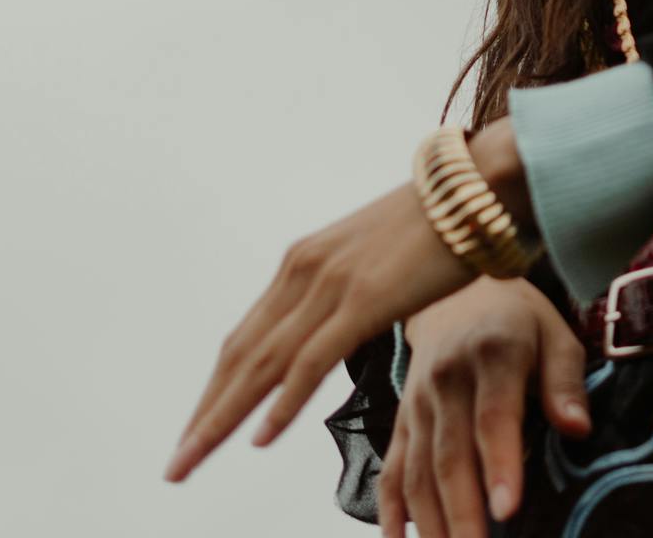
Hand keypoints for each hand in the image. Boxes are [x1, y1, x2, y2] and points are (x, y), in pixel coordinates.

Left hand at [165, 178, 479, 482]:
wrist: (477, 186)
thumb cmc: (439, 224)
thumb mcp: (374, 256)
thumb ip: (347, 288)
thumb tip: (342, 318)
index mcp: (302, 261)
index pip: (245, 339)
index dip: (216, 389)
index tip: (196, 430)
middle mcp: (302, 270)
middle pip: (240, 357)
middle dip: (204, 415)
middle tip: (175, 465)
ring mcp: (330, 285)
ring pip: (261, 365)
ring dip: (222, 419)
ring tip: (191, 462)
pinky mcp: (364, 299)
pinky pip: (311, 362)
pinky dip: (281, 403)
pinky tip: (261, 438)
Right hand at [383, 276, 592, 537]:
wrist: (456, 294)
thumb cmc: (519, 321)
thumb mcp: (555, 335)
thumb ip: (565, 383)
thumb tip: (578, 429)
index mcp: (493, 354)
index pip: (494, 417)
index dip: (499, 465)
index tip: (507, 509)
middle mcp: (446, 380)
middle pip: (451, 455)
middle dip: (462, 513)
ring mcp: (417, 403)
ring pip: (418, 471)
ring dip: (430, 523)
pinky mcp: (401, 420)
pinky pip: (392, 469)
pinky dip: (390, 510)